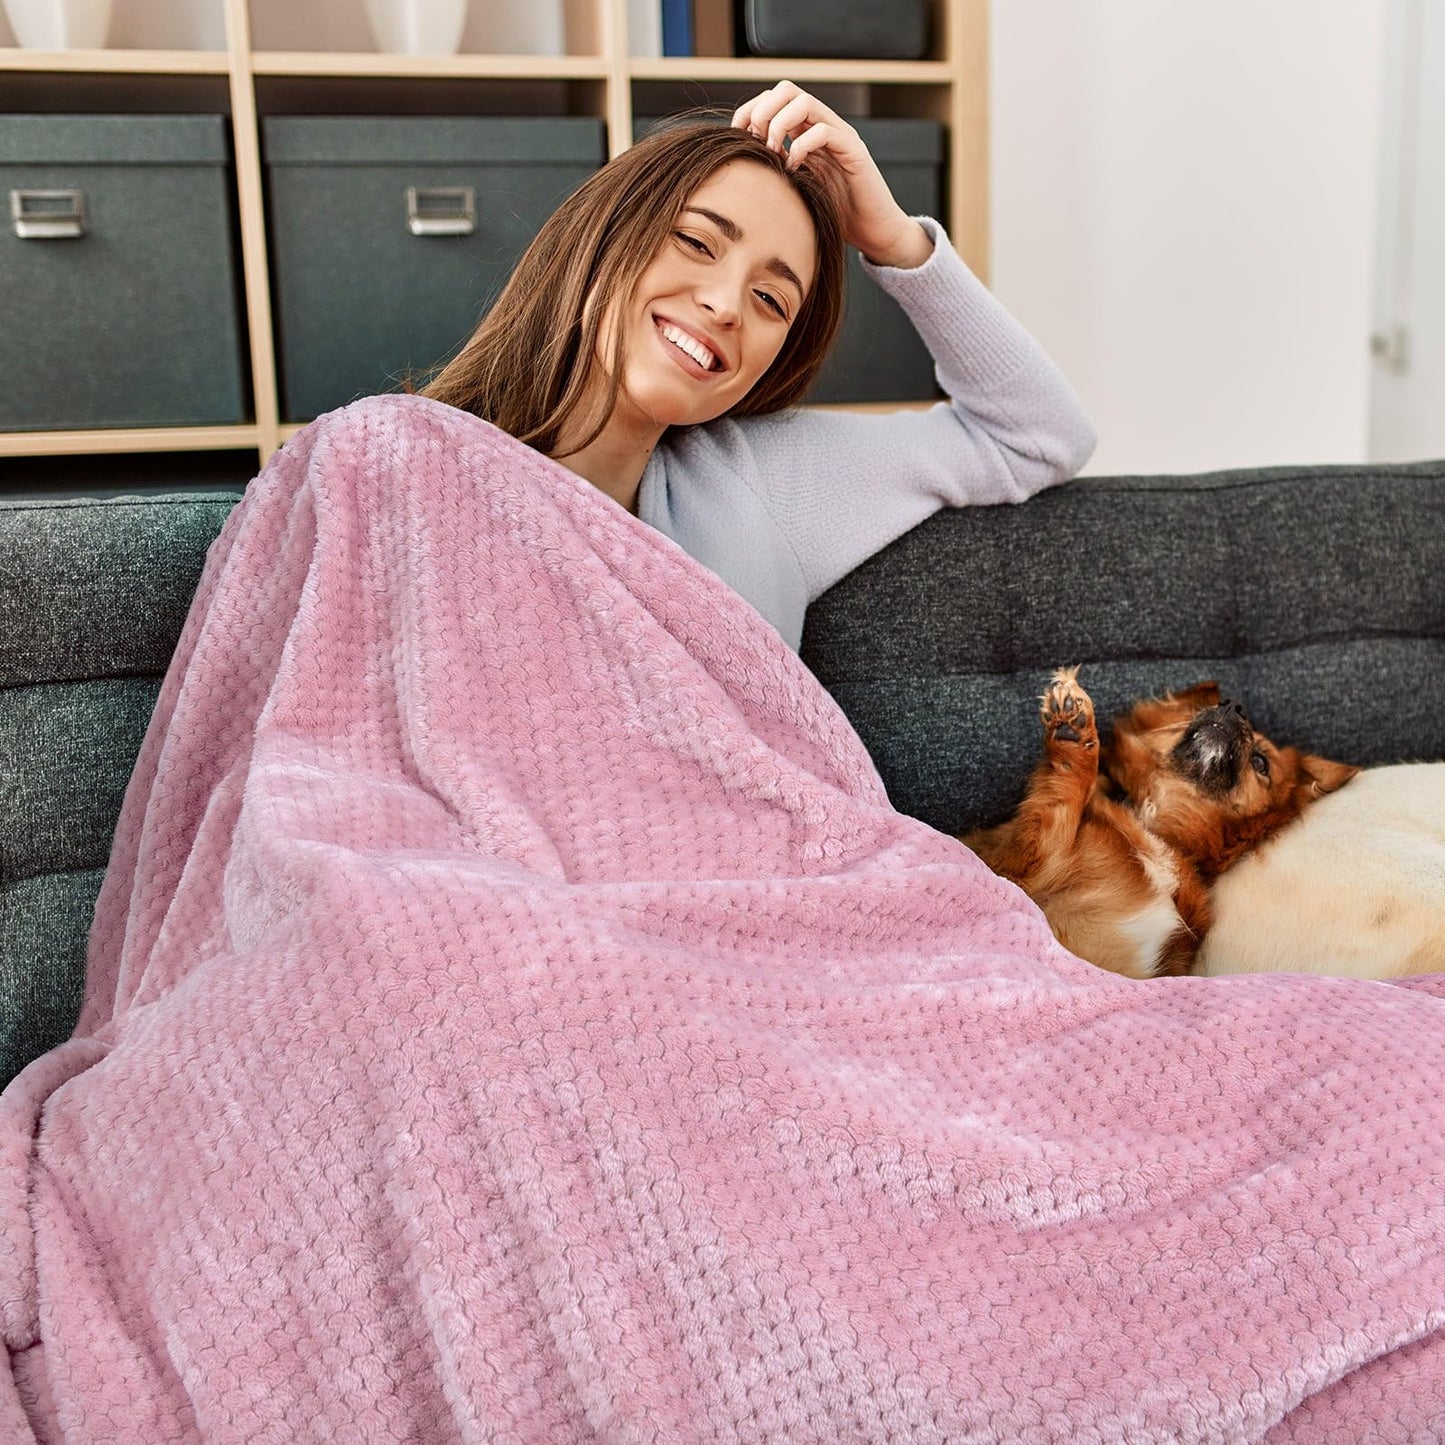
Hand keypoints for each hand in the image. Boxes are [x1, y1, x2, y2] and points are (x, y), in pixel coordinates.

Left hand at [731, 81, 932, 268]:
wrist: (873, 231)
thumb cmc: (834, 214)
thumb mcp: (795, 189)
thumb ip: (775, 171)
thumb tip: (740, 164)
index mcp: (805, 131)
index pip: (773, 98)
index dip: (749, 111)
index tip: (738, 137)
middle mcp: (822, 126)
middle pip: (786, 89)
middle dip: (762, 112)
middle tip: (756, 143)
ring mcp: (839, 135)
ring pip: (804, 102)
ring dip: (780, 125)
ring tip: (774, 154)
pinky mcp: (853, 150)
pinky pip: (823, 131)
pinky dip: (801, 146)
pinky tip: (794, 170)